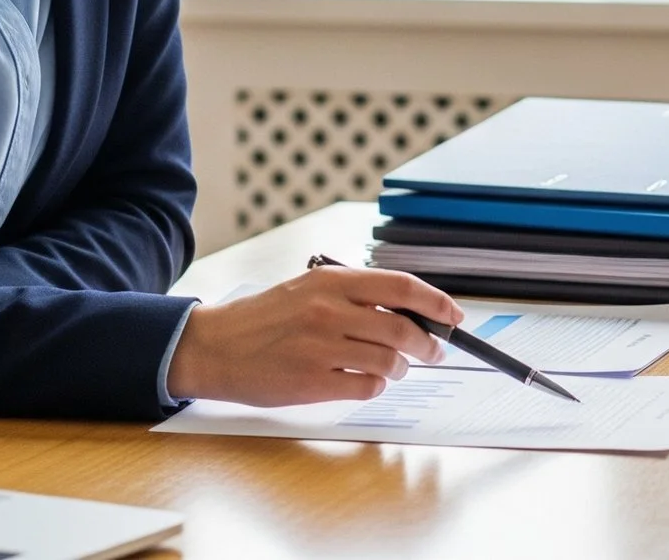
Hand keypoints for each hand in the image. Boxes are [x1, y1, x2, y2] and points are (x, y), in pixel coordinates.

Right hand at [165, 266, 464, 405]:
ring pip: (388, 362)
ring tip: (393, 368)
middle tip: (432, 351)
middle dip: (427, 344)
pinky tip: (365, 381)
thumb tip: (408, 311)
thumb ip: (354, 295)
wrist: (214, 346)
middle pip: (403, 329)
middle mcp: (328, 311)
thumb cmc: (264, 318)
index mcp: (331, 281)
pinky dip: (375, 387)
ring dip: (400, 369)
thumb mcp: (308, 288)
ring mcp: (320, 348)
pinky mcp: (312, 382)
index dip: (436, 302)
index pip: (401, 287)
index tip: (454, 316)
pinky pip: (366, 388)